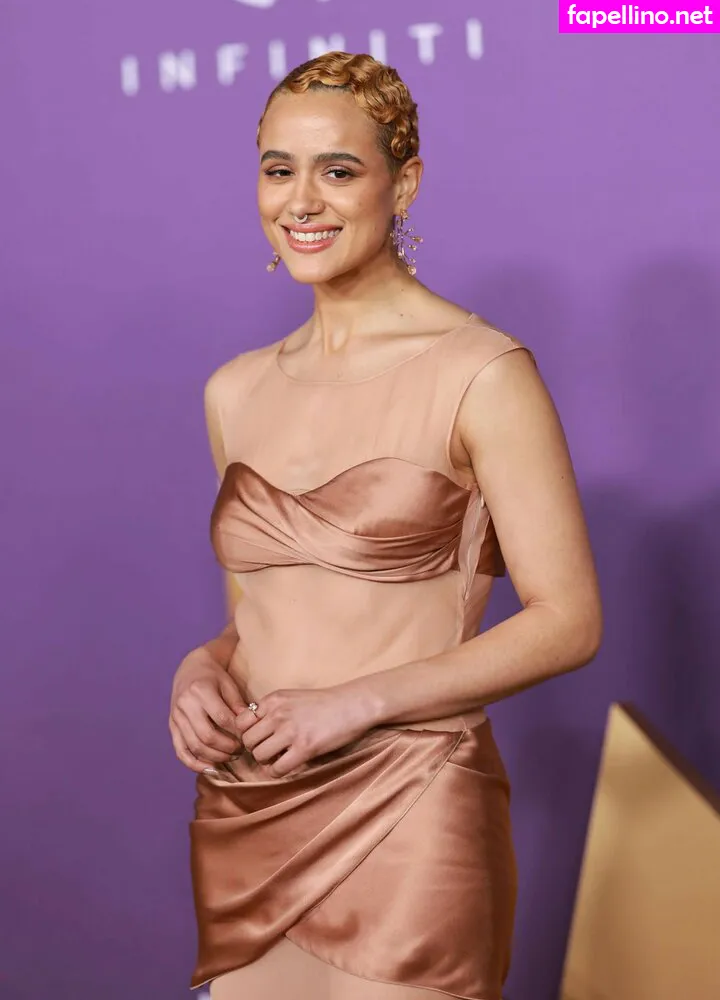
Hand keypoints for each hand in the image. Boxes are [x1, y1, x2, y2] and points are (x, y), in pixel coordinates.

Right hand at [169, 649, 245, 773]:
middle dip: (226, 748)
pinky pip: (180, 750)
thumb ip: (238, 704)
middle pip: (207, 736)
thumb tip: (249, 726)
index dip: (237, 732)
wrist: (190, 668)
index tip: (248, 737)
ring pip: (194, 746)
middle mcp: (185, 705)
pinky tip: (209, 768)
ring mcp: (176, 717)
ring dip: (214, 757)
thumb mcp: (229, 684)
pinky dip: (193, 763)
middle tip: (240, 751)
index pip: (222, 718)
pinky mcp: (171, 726)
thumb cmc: (214, 676)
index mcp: (200, 691)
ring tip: (230, 757)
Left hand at [236, 686, 376, 777]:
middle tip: (269, 750)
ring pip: (259, 755)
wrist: (353, 704)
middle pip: (247, 741)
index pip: (240, 721)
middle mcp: (278, 714)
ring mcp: (290, 731)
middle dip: (255, 749)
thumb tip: (254, 729)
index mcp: (273, 699)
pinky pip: (277, 769)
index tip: (258, 738)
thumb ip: (272, 709)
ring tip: (279, 758)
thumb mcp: (292, 697)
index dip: (246, 733)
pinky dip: (278, 772)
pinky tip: (287, 766)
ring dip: (266, 761)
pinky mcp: (304, 748)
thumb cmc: (324, 703)